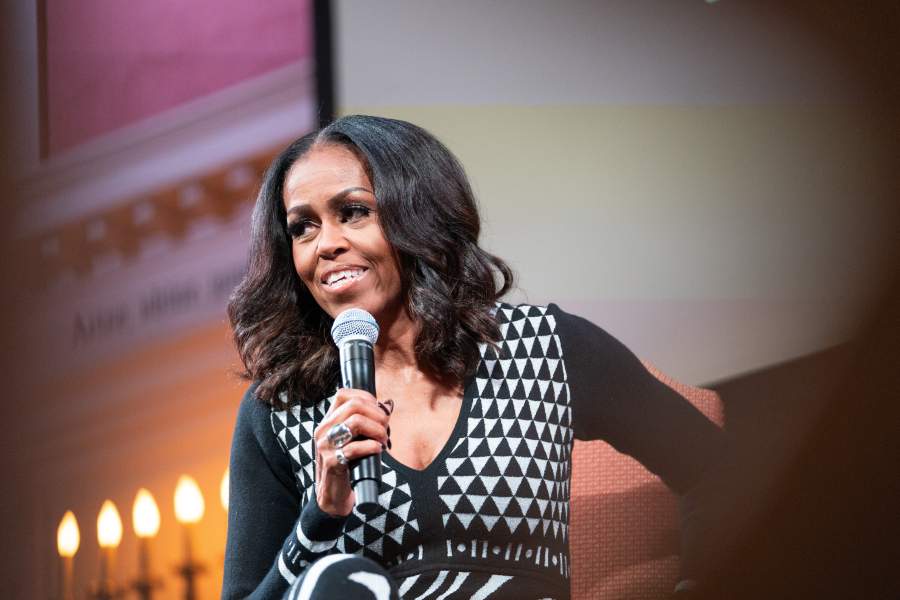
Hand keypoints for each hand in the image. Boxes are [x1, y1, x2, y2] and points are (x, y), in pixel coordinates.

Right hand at [313, 388, 389, 515]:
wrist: (333, 494)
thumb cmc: (347, 464)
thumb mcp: (352, 439)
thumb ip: (363, 422)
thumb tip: (387, 406)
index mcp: (328, 421)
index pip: (343, 394)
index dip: (366, 398)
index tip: (379, 410)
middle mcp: (324, 430)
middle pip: (354, 406)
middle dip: (377, 414)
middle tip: (385, 428)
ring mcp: (325, 446)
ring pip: (355, 422)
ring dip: (377, 430)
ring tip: (383, 440)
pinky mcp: (332, 462)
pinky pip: (354, 448)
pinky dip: (371, 447)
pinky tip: (378, 450)